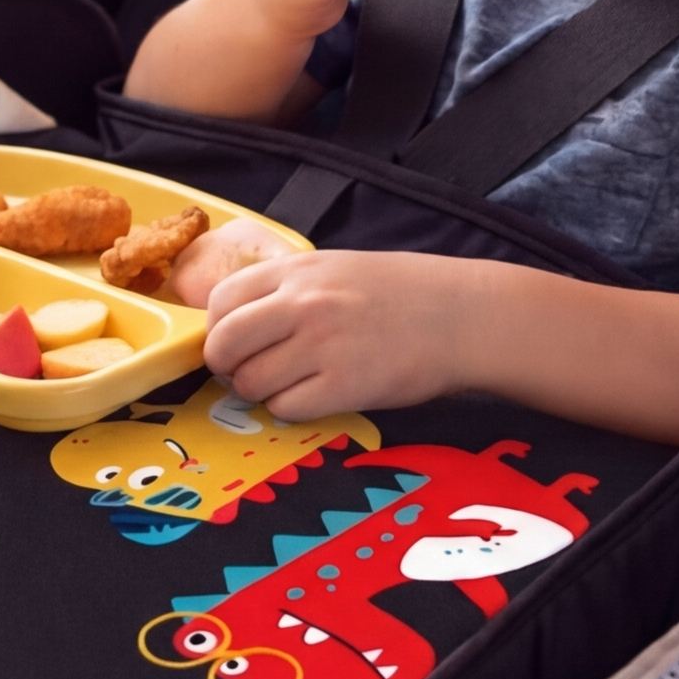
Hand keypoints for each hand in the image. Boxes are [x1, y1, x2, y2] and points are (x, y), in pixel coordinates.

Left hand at [202, 250, 478, 419]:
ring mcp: (322, 345)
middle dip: (227, 367)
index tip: (236, 344)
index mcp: (296, 271)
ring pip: (251, 383)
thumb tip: (237, 324)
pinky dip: (291, 409)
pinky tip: (315, 397)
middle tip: (248, 373)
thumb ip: (286, 290)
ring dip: (262, 392)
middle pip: (224, 345)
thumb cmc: (399, 293)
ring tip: (291, 385)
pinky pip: (286, 408)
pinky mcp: (344, 386)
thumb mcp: (334, 269)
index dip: (219, 330)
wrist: (460, 316)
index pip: (220, 301)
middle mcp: (302, 304)